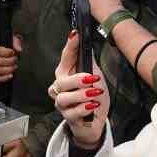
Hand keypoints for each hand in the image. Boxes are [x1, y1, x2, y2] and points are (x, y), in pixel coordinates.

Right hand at [0, 35, 21, 83]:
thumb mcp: (7, 38)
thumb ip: (14, 41)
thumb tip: (18, 49)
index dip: (5, 52)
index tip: (13, 52)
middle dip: (9, 61)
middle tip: (15, 59)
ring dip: (8, 69)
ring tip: (14, 66)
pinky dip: (3, 78)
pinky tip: (10, 75)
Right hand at [51, 31, 108, 149]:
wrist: (94, 121)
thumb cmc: (93, 97)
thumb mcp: (95, 77)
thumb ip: (89, 63)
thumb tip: (88, 45)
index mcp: (66, 74)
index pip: (66, 57)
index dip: (70, 45)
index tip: (76, 34)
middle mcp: (60, 88)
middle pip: (61, 81)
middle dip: (77, 79)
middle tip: (92, 78)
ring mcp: (62, 103)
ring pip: (64, 98)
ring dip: (81, 95)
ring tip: (95, 93)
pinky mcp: (69, 117)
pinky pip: (72, 113)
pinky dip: (84, 108)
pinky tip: (93, 105)